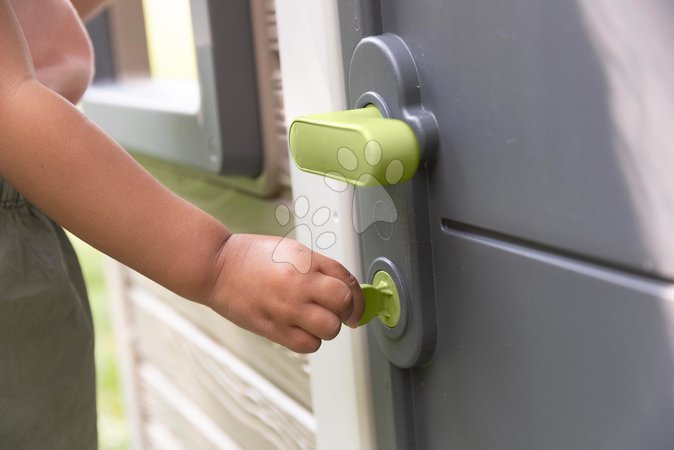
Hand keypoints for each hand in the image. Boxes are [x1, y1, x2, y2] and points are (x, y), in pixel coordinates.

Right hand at [206, 234, 364, 352]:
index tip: (358, 305)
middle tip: (340, 313)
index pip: (347, 279)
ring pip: (329, 328)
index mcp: (305, 260)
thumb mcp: (291, 250)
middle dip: (347, 310)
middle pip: (343, 303)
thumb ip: (318, 267)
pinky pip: (307, 344)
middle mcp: (299, 283)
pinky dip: (310, 341)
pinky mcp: (273, 328)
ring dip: (328, 328)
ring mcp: (286, 307)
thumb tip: (344, 289)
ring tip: (317, 321)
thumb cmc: (251, 257)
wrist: (217, 268)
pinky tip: (301, 330)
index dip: (359, 296)